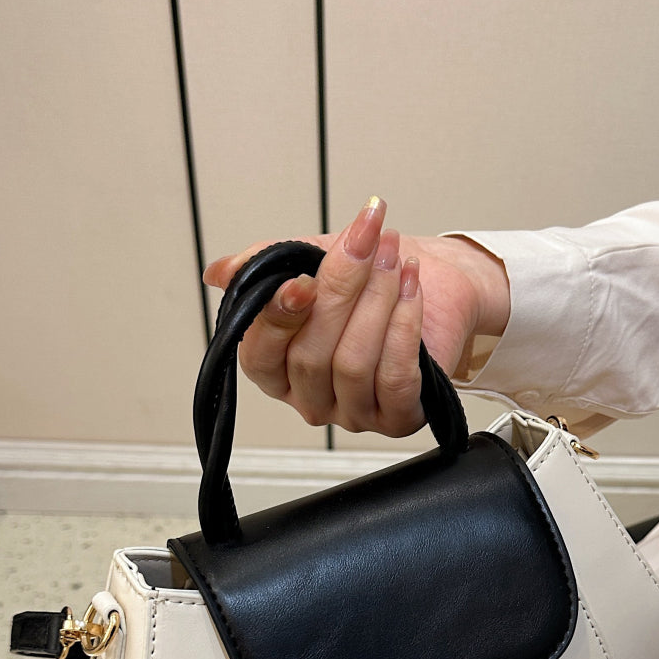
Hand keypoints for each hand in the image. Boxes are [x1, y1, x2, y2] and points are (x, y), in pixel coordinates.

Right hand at [202, 197, 508, 436]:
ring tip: (392, 255)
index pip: (259, 356)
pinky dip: (404, 324)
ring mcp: (354, 413)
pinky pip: (395, 376)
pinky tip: (410, 284)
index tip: (302, 279)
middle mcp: (312, 398)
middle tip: (366, 240)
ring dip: (376, 300)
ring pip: (353, 364)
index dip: (278, 319)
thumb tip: (219, 274)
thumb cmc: (369, 277)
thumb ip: (263, 265)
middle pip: (311, 355)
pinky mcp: (400, 418)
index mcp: (277, 368)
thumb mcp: (310, 259)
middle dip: (341, 289)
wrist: (438, 281)